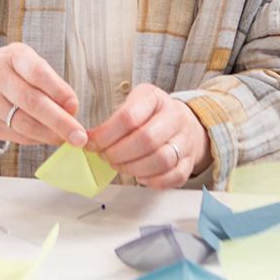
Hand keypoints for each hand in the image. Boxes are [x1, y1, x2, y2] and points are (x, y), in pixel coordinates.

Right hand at [0, 43, 87, 147]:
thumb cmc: (4, 71)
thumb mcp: (23, 62)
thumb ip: (46, 80)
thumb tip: (71, 109)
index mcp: (11, 56)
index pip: (36, 72)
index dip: (58, 90)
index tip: (75, 105)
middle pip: (30, 102)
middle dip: (59, 121)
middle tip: (79, 135)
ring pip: (23, 124)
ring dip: (49, 135)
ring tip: (68, 139)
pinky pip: (15, 135)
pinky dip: (35, 138)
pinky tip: (48, 137)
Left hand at [87, 85, 210, 188]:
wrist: (182, 122)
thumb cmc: (150, 115)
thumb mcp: (133, 104)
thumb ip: (113, 120)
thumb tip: (90, 141)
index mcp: (155, 98)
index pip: (129, 117)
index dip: (106, 134)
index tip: (92, 143)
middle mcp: (174, 117)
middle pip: (146, 140)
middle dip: (118, 153)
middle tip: (105, 157)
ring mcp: (185, 140)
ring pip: (161, 159)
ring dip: (134, 168)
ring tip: (120, 166)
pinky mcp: (189, 160)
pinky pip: (174, 176)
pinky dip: (153, 181)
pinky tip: (140, 177)